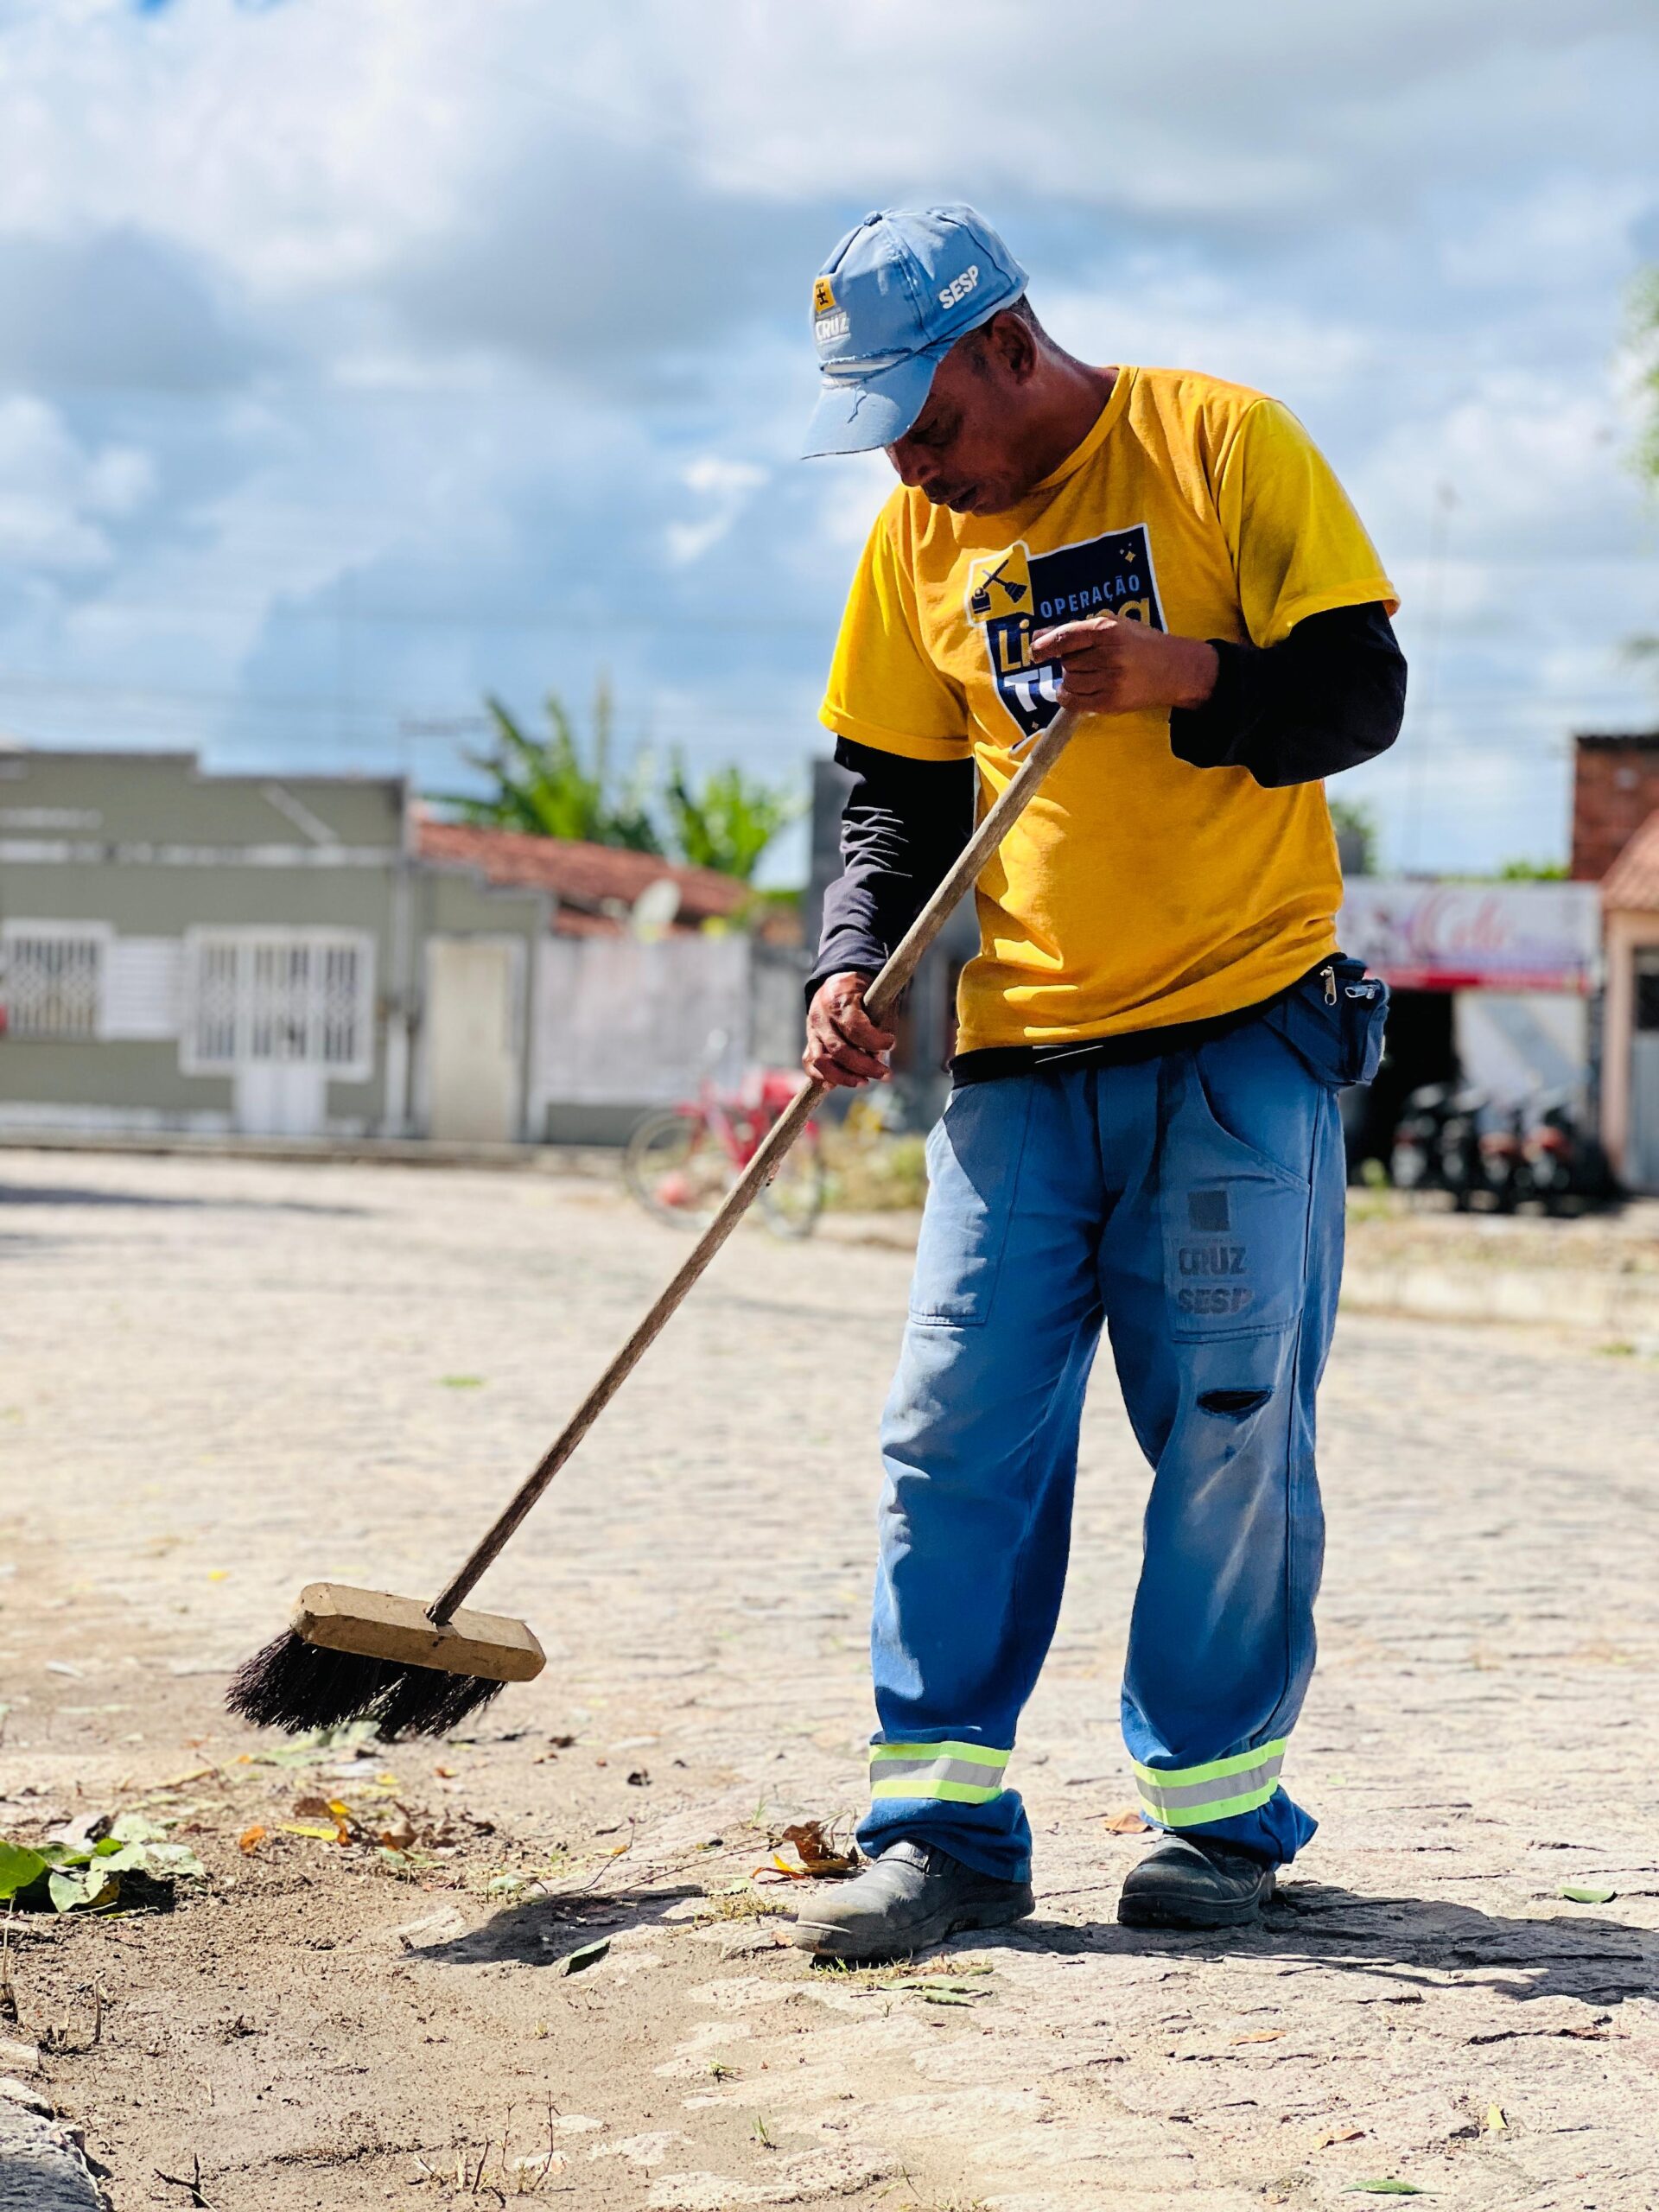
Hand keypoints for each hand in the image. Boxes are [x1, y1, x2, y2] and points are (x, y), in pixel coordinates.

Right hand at [803, 970, 893, 1089]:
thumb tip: (877, 1057)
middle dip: (865, 1066)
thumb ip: (880, 1024)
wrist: (836, 982)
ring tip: (864, 1082)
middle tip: (885, 1074)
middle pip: (840, 1050)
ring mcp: (812, 1030)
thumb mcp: (876, 996)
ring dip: (844, 1077)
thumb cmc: (863, 991)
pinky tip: (836, 1085)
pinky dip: (821, 1077)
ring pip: (821, 1061)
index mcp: (839, 999)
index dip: (875, 1041)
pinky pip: (809, 1063)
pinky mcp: (810, 1040)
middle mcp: (821, 1016)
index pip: (855, 1028)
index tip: (891, 1043)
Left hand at [1028, 615, 1217, 715]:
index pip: (1065, 637)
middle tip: (1089, 660)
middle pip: (1066, 662)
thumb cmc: (1141, 644)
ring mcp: (1111, 680)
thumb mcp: (1114, 626)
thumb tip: (1038, 637)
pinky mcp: (1111, 702)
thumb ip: (1076, 630)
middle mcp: (1109, 655)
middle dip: (1070, 662)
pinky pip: (1074, 701)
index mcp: (1108, 630)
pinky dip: (1068, 696)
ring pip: (1068, 681)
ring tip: (1090, 674)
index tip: (1035, 652)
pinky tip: (1075, 690)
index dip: (1045, 646)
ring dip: (1071, 679)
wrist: (1176, 670)